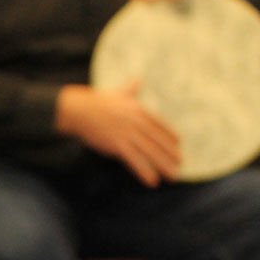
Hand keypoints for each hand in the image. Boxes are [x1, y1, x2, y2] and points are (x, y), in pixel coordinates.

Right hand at [56, 83, 180, 186]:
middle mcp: (137, 122)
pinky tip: (152, 180)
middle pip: (158, 141)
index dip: (170, 135)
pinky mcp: (118, 144)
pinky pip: (135, 160)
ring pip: (150, 152)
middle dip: (170, 153)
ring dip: (163, 165)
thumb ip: (130, 89)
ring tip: (172, 176)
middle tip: (180, 163)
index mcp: (138, 110)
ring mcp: (128, 134)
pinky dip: (145, 171)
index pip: (160, 124)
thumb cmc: (95, 101)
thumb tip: (137, 79)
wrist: (79, 110)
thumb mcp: (117, 93)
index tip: (178, 144)